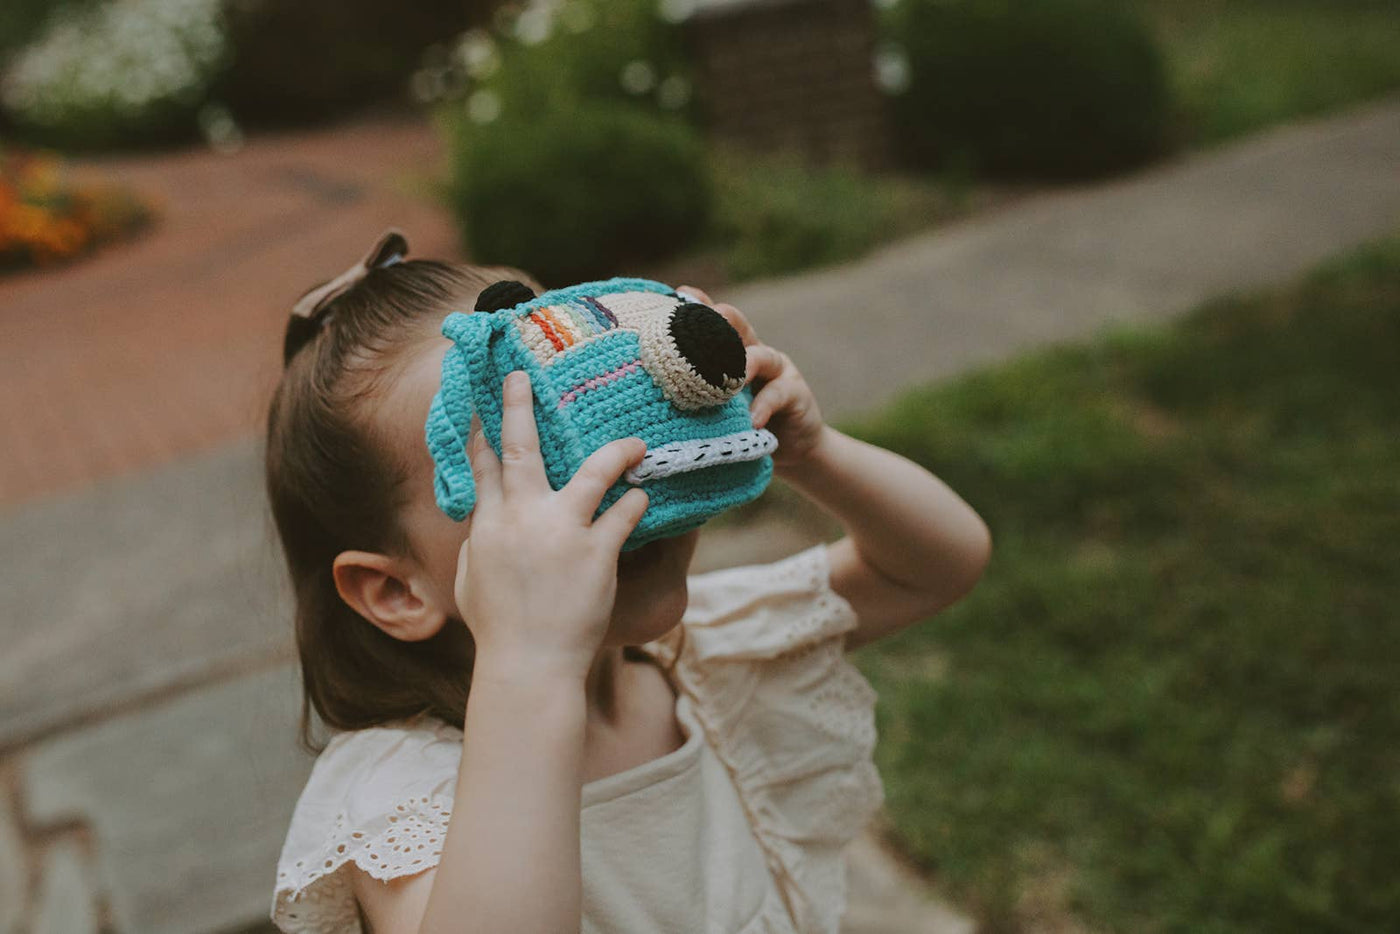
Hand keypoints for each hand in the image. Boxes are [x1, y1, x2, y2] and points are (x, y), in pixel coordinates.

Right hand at [455, 370, 649, 680]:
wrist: (529, 665)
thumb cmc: (499, 630)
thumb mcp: (473, 580)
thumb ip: (480, 544)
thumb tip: (483, 523)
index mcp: (488, 526)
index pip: (482, 467)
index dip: (480, 431)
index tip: (479, 401)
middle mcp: (522, 519)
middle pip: (521, 450)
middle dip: (520, 407)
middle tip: (524, 376)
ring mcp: (561, 532)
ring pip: (592, 472)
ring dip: (617, 452)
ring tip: (637, 443)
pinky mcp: (597, 552)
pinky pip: (624, 513)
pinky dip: (636, 501)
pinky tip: (646, 496)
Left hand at [677, 286, 827, 469]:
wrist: (792, 448)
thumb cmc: (742, 425)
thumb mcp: (716, 405)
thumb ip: (694, 392)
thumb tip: (648, 390)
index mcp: (733, 350)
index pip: (714, 321)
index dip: (699, 306)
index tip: (679, 294)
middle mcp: (755, 352)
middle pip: (738, 325)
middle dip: (720, 321)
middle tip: (702, 326)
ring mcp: (778, 370)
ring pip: (759, 356)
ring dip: (741, 366)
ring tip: (727, 382)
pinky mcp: (796, 393)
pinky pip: (778, 394)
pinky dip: (763, 406)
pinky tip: (752, 419)